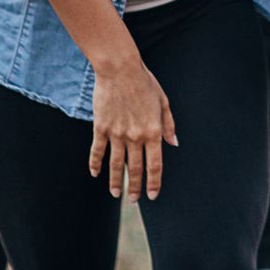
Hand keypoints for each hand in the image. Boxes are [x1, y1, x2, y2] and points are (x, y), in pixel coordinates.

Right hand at [89, 60, 176, 201]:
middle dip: (135, 187)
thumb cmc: (144, 82)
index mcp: (153, 131)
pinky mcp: (101, 127)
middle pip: (136, 169)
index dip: (154, 182)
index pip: (155, 165)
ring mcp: (116, 133)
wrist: (119, 69)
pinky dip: (95, 164)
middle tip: (134, 200)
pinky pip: (97, 150)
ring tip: (115, 193)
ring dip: (116, 181)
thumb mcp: (163, 101)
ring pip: (116, 164)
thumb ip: (168, 124)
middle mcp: (135, 136)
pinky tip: (95, 173)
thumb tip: (174, 143)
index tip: (152, 195)